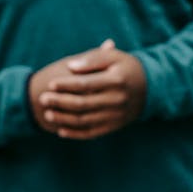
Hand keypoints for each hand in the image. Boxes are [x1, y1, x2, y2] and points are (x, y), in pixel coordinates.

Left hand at [28, 39, 147, 139]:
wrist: (150, 88)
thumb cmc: (126, 68)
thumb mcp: (114, 57)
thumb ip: (93, 59)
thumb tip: (71, 66)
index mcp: (117, 80)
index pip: (86, 84)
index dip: (66, 85)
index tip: (51, 84)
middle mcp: (118, 99)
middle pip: (83, 103)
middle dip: (60, 102)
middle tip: (42, 99)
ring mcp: (117, 115)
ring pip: (85, 120)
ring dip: (64, 119)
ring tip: (47, 114)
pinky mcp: (115, 125)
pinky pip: (93, 133)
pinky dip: (76, 134)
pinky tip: (61, 131)